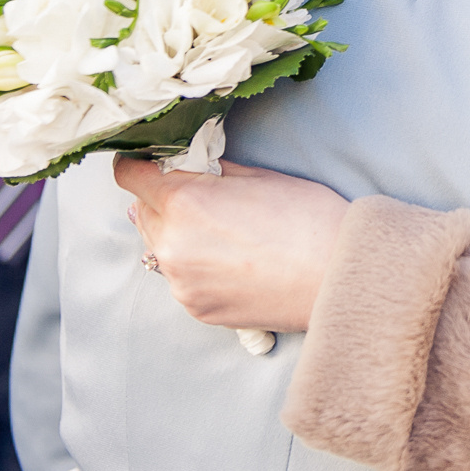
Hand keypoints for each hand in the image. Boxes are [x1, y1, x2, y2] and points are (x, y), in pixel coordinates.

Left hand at [114, 157, 350, 330]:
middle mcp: (171, 244)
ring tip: (221, 232)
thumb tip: (185, 165)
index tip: (149, 162)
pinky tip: (231, 260)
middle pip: (142, 212)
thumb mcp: (258, 176)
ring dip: (177, 234)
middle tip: (200, 196)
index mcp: (183, 201)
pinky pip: (180, 278)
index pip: (130, 175)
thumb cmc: (308, 219)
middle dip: (162, 200)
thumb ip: (210, 171)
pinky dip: (195, 266)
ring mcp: (181, 282)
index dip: (139, 163)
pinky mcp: (196, 309)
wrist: (339, 277)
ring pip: (159, 247)